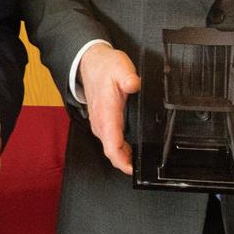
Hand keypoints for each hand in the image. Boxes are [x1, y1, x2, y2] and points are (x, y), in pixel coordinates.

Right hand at [79, 44, 140, 173]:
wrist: (89, 63)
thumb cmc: (105, 67)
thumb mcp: (120, 67)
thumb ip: (128, 77)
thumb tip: (134, 84)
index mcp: (106, 113)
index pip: (112, 146)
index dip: (122, 162)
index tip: (134, 170)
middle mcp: (100, 122)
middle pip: (112, 152)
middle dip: (126, 163)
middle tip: (144, 167)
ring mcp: (99, 124)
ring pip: (110, 148)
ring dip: (123, 157)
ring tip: (139, 161)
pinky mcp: (101, 123)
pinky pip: (110, 142)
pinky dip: (119, 149)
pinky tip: (130, 149)